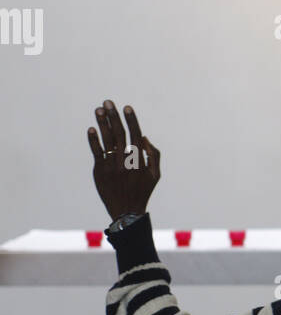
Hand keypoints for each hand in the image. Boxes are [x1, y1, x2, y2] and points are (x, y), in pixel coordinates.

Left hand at [87, 100, 160, 220]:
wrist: (126, 212)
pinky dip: (94, 140)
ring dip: (102, 123)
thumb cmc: (142, 191)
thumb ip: (154, 154)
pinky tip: (92, 129)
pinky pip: (96, 152)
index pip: (135, 134)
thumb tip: (145, 137)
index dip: (131, 120)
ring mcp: (112, 165)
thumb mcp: (155, 174)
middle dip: (113, 116)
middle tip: (108, 102)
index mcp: (140, 160)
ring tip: (98, 110)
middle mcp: (126, 161)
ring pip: (107, 140)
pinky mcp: (100, 171)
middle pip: (119, 133)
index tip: (126, 107)